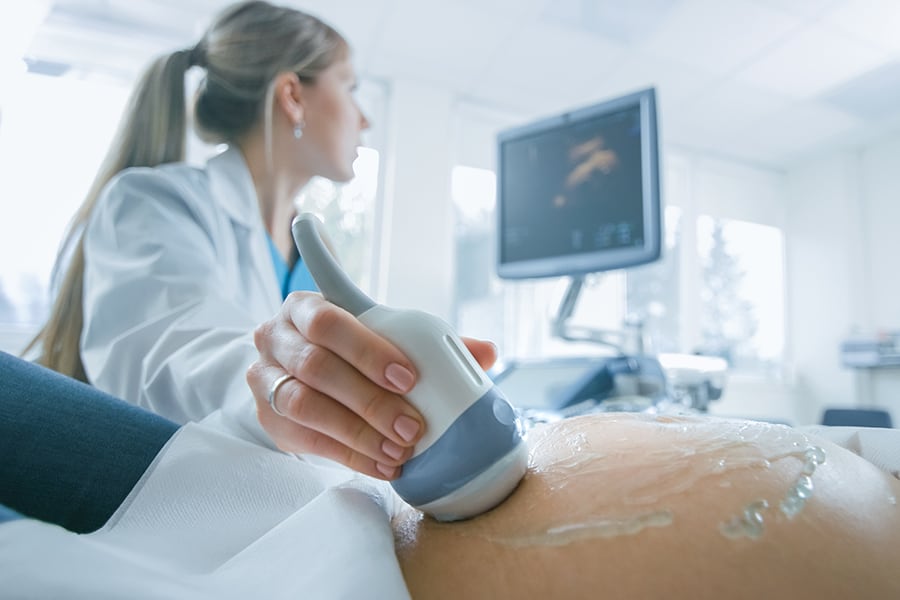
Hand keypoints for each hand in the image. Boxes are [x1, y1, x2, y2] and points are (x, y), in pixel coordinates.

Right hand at [247, 291, 497, 480]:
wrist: (295, 371)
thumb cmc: (348, 348)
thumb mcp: (380, 337)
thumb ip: (430, 342)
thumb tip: (486, 352)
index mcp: (305, 307)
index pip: (330, 321)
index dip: (368, 349)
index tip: (409, 376)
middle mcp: (276, 337)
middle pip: (317, 367)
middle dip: (370, 400)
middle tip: (411, 426)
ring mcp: (265, 378)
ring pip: (305, 405)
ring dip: (358, 433)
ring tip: (398, 452)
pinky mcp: (267, 417)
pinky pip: (306, 439)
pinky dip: (349, 455)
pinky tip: (382, 464)